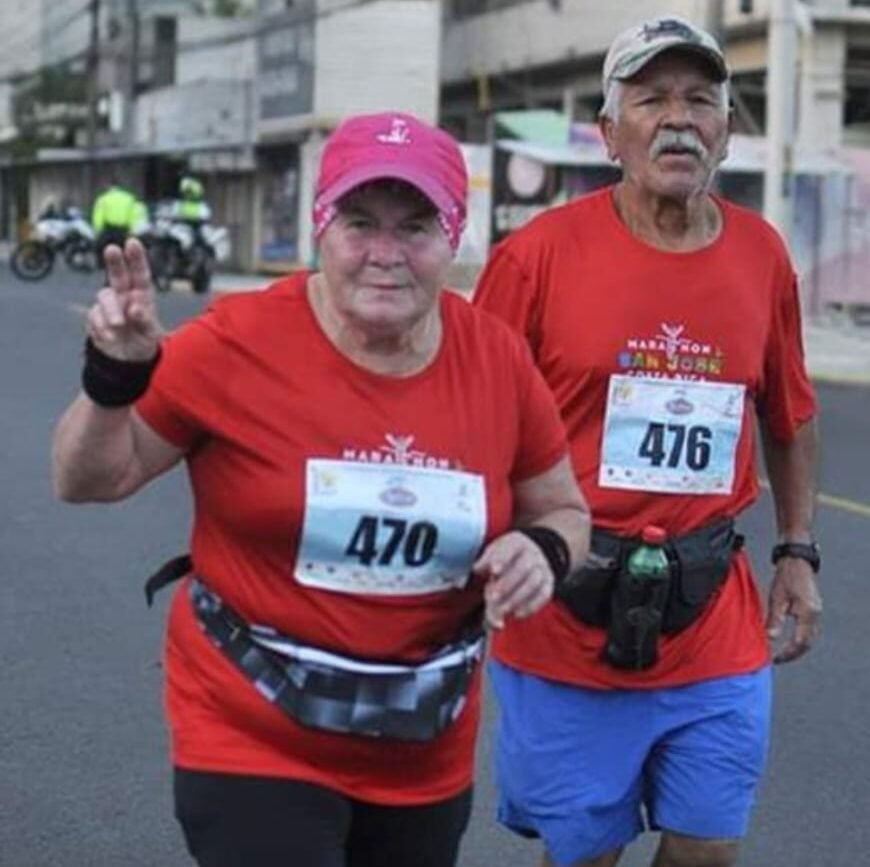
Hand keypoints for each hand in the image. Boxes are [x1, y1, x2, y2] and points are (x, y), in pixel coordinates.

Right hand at [87, 238, 162, 360]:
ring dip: (111, 310)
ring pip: (104, 298)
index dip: (136, 258)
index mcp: (142, 296)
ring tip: (119, 326)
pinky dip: (102, 327)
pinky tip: (110, 337)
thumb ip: (144, 321)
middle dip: (115, 261)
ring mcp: (108, 306)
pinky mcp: (95, 318)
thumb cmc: (143, 341)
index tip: (132, 242)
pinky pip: (95, 317)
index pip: (140, 274)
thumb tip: (134, 308)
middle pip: (117, 275)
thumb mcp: (151, 334)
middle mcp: (124, 296)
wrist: (127, 361)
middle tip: (112, 249)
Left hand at [473, 531, 553, 629]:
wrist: (526, 558)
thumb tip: (477, 569)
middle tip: (493, 598)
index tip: (493, 571)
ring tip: (503, 610)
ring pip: (534, 583)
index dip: (502, 559)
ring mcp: (543, 568)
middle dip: (508, 584)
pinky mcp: (548, 583)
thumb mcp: (492, 555)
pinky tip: (517, 614)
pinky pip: (543, 595)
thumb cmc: (503, 559)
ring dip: (517, 598)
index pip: (511, 548)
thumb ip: (484, 563)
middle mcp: (533, 553)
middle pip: (523, 568)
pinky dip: (531, 606)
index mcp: (516, 542)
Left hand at [766, 557, 821, 663]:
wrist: (797, 560)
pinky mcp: (813, 609)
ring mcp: (816, 612)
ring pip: (809, 637)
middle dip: (793, 653)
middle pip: (807, 643)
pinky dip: (800, 638)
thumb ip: (774, 620)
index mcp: (808, 613)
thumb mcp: (776, 598)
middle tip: (778, 659)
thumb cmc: (786, 576)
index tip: (776, 659)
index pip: (800, 642)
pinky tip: (789, 640)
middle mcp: (815, 615)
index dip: (788, 653)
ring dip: (797, 647)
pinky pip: (809, 630)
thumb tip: (770, 638)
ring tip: (782, 653)